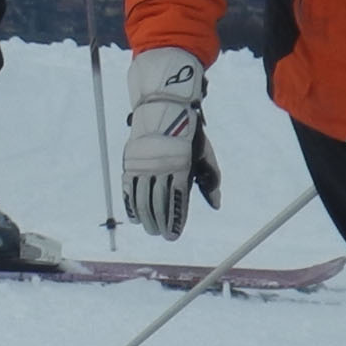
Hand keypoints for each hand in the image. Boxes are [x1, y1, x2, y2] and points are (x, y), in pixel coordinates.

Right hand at [122, 46, 220, 239]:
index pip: (177, 201)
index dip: (175, 221)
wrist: (163, 110)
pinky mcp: (130, 163)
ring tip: (151, 230)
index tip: (174, 235)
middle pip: (158, 203)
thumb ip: (211, 181)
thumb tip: (216, 205)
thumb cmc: (189, 136)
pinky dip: (131, 205)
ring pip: (142, 199)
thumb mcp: (205, 155)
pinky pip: (129, 190)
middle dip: (160, 223)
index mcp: (182, 166)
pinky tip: (136, 218)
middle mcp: (161, 167)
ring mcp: (143, 165)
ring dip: (147, 218)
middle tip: (163, 235)